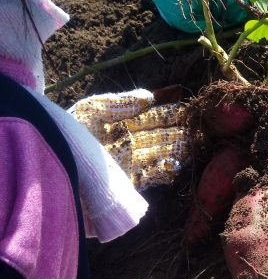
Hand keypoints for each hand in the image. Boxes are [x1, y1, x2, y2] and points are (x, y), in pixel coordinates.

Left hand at [69, 89, 190, 188]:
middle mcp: (129, 142)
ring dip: (178, 149)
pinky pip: (151, 176)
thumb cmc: (70, 131)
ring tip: (196, 143)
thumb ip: (120, 103)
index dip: (169, 112)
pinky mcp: (127, 181)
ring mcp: (130, 162)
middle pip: (160, 135)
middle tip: (201, 127)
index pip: (151, 116)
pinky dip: (165, 171)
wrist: (55, 160)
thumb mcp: (93, 110)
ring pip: (160, 154)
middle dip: (180, 131)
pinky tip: (177, 166)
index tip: (187, 107)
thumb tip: (149, 97)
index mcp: (121, 123)